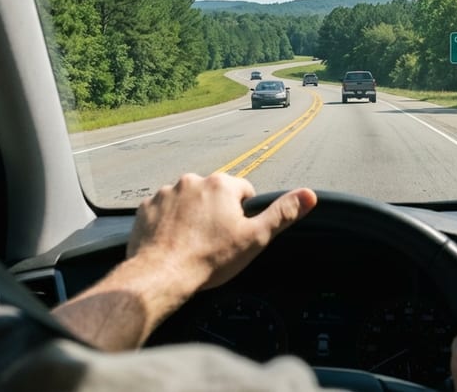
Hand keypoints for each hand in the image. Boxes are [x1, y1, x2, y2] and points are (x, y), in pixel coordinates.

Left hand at [54, 173, 315, 350]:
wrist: (161, 275)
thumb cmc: (211, 259)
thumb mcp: (255, 238)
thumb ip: (282, 214)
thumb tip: (310, 194)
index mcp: (222, 184)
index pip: (243, 192)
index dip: (243, 216)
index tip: (235, 236)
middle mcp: (192, 180)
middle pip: (214, 194)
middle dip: (216, 213)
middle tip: (214, 243)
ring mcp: (166, 192)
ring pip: (188, 201)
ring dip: (191, 216)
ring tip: (191, 244)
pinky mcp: (145, 207)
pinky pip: (163, 210)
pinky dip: (168, 222)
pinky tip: (171, 243)